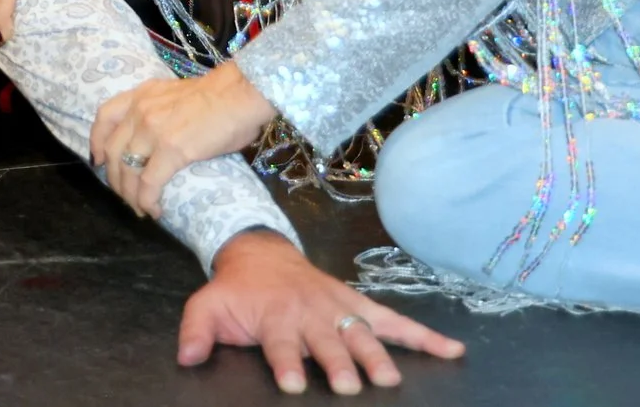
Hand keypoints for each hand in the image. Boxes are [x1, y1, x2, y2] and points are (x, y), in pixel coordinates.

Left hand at [92, 59, 275, 218]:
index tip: (97, 160)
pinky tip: (154, 210)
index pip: (104, 117)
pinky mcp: (171, 151)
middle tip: (125, 195)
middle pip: (113, 151)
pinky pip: (149, 183)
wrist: (240, 94)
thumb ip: (160, 112)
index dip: (96, 142)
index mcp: (141, 95)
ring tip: (140, 208)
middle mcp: (140, 111)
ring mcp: (153, 131)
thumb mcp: (175, 95)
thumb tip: (161, 139)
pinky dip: (147, 201)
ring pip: (127, 171)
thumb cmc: (219, 96)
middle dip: (115, 179)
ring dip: (129, 195)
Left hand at [181, 230, 464, 395]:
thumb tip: (186, 358)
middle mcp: (310, 312)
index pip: (280, 343)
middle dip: (338, 363)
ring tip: (390, 379)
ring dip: (376, 355)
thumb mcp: (208, 305)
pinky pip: (395, 321)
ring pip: (361, 332)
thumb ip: (196, 331)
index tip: (293, 383)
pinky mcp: (359, 306)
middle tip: (350, 386)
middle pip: (326, 341)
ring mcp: (339, 308)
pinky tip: (452, 350)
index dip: (286, 362)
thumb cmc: (237, 290)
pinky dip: (424, 335)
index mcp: (275, 316)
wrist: (260, 252)